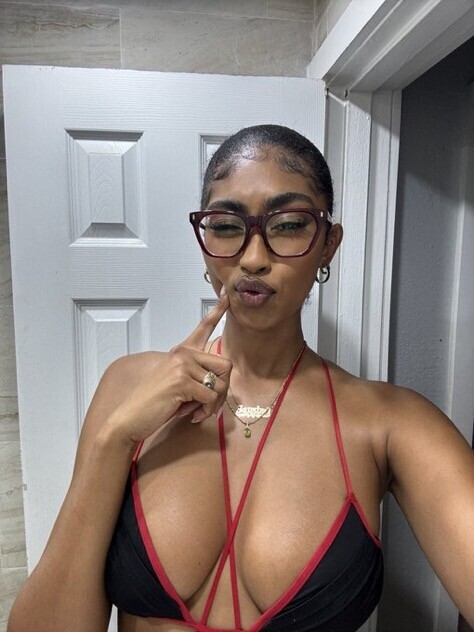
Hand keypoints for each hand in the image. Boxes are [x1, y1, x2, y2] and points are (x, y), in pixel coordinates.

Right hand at [110, 289, 230, 443]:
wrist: (130, 418)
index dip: (216, 311)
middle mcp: (183, 355)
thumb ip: (195, 377)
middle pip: (225, 365)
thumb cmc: (153, 404)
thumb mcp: (176, 384)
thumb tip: (221, 383)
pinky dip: (205, 411)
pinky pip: (210, 398)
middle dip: (223, 389)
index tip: (226, 296)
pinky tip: (190, 415)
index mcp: (181, 353)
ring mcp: (182, 366)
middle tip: (210, 405)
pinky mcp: (182, 381)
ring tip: (197, 411)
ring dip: (212, 404)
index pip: (202, 328)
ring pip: (220, 385)